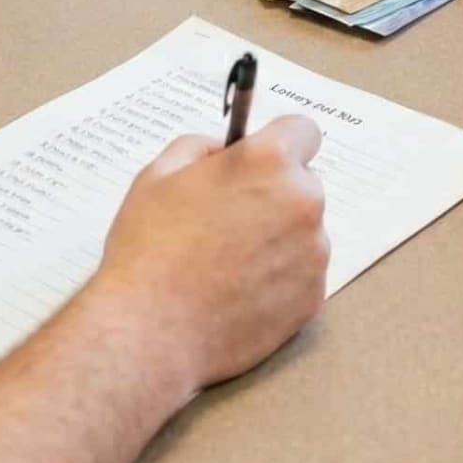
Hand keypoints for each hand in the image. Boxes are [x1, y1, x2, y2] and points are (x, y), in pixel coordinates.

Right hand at [83, 116, 329, 392]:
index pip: (302, 131)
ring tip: (226, 264)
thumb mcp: (158, 175)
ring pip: (303, 233)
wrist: (150, 331)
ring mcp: (314, 253)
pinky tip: (237, 292)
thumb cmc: (149, 250)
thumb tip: (222, 151)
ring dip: (277, 239)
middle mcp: (303, 203)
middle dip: (274, 194)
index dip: (278, 144)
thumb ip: (199, 147)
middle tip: (228, 219)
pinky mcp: (313, 297)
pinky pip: (302, 275)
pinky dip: (278, 279)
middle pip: (303, 185)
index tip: (258, 162)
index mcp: (268, 162)